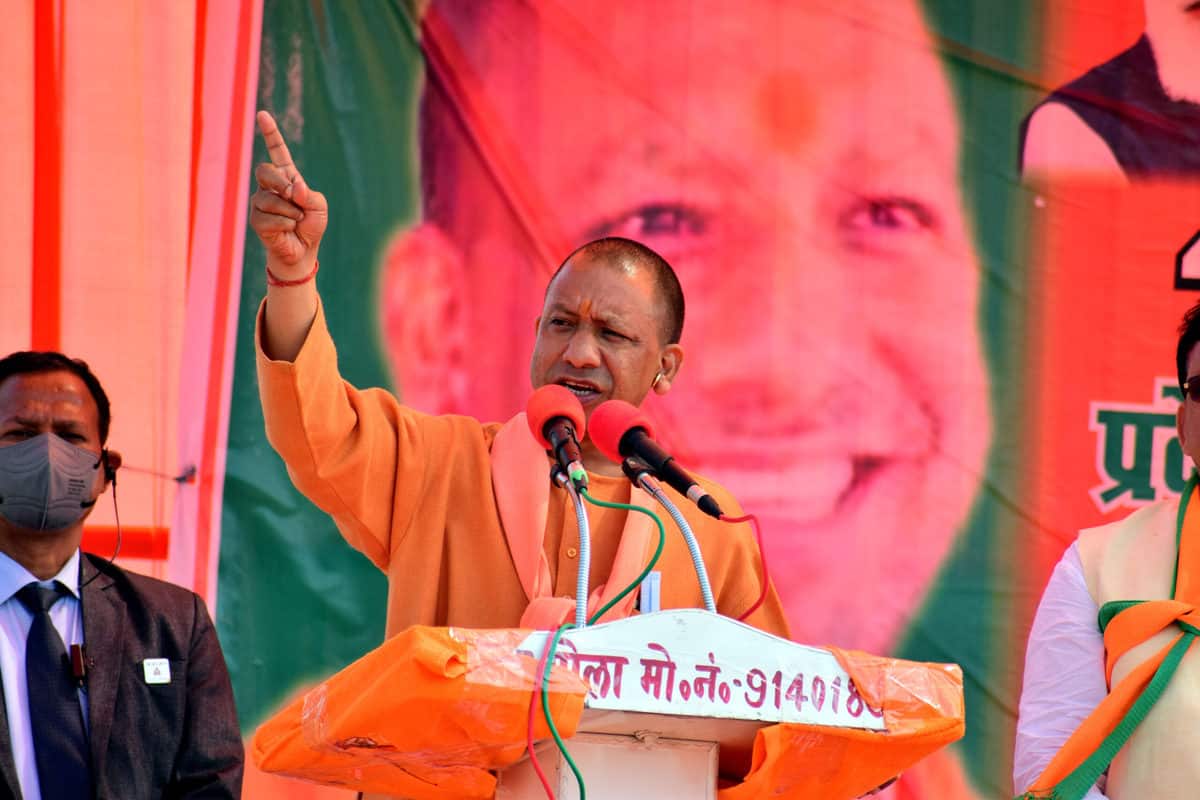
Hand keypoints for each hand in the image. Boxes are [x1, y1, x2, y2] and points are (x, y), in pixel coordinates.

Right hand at [249, 110, 327, 277]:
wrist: (303, 250)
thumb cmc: (311, 225)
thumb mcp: (319, 206)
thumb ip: (309, 194)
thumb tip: (294, 188)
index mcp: (286, 176)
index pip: (276, 151)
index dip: (270, 133)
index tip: (263, 114)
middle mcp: (269, 186)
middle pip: (265, 171)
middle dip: (281, 184)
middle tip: (294, 198)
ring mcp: (260, 202)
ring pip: (270, 199)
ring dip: (290, 212)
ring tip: (296, 221)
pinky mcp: (256, 220)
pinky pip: (270, 218)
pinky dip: (285, 225)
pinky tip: (288, 230)